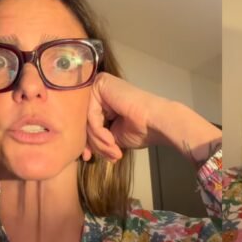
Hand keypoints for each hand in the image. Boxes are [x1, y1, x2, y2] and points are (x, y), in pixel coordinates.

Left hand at [83, 72, 220, 166]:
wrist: (157, 123)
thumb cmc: (142, 130)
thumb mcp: (113, 137)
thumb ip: (97, 138)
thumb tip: (83, 152)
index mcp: (102, 100)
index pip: (85, 122)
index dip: (87, 142)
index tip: (90, 158)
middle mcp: (99, 90)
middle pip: (84, 120)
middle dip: (93, 143)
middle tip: (106, 156)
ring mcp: (99, 85)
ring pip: (86, 119)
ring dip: (99, 141)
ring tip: (113, 150)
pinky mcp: (101, 84)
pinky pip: (91, 114)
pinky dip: (99, 132)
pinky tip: (111, 140)